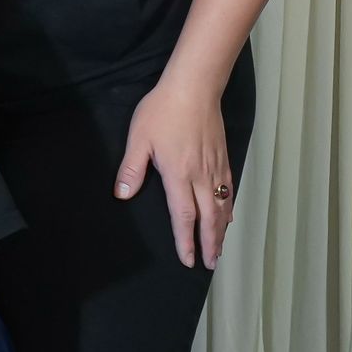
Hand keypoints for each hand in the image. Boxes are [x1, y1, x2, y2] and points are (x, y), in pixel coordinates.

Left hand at [113, 75, 234, 270]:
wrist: (194, 87)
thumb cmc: (163, 111)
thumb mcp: (139, 138)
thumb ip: (132, 168)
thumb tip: (122, 194)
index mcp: (178, 175)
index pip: (183, 216)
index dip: (185, 240)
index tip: (187, 260)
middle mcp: (200, 176)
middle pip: (208, 218)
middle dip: (209, 243)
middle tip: (210, 263)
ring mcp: (215, 166)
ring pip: (221, 206)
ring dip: (221, 230)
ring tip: (220, 248)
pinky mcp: (222, 156)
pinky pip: (229, 189)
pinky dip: (229, 207)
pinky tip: (228, 215)